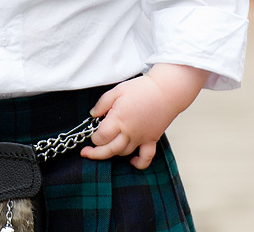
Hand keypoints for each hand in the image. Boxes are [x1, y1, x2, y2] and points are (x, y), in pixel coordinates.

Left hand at [81, 64, 207, 169]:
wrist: (167, 90)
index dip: (93, 137)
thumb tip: (93, 114)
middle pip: (108, 150)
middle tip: (87, 152)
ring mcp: (141, 138)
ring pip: (123, 153)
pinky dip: (138, 164)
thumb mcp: (117, 90)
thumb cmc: (143, 88)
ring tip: (108, 145)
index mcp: (118, 119)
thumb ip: (102, 104)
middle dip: (96, 153)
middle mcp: (129, 132)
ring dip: (113, 152)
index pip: (100, 137)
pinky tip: (131, 162)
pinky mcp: (151, 140)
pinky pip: (145, 158)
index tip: (92, 133)